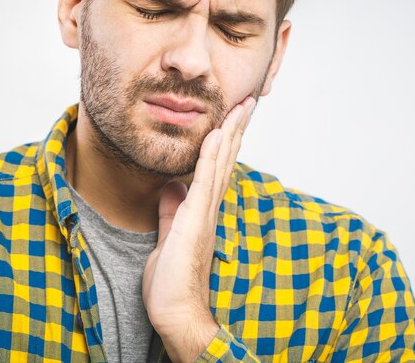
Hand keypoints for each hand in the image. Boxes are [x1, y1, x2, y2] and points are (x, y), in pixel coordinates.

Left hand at [142, 96, 255, 362]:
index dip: (225, 141)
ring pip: (221, 163)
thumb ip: (170, 212)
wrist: (176, 313)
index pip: (216, 168)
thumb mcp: (166, 238)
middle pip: (226, 160)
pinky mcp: (196, 220)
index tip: (231, 117)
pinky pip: (205, 180)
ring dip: (231, 133)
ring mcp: (205, 212)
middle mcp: (210, 207)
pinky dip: (213, 155)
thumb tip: (170, 188)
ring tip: (241, 106)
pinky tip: (217, 133)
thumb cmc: (172, 283)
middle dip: (236, 129)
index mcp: (202, 210)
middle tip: (247, 102)